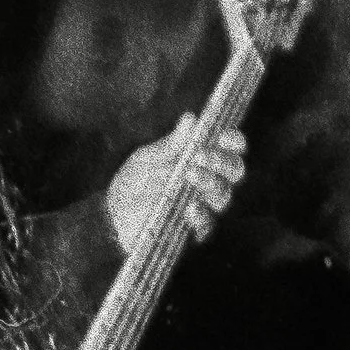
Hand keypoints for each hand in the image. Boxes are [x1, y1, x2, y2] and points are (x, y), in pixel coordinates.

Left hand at [106, 117, 247, 258]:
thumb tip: (191, 119)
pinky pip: (207, 224)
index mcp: (201, 160)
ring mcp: (203, 207)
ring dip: (209, 181)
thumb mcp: (148, 159)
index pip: (230, 149)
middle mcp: (208, 183)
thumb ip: (171, 144)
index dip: (233, 141)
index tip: (224, 135)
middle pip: (234, 171)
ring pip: (223, 195)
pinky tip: (189, 206)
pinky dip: (200, 214)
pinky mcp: (193, 231)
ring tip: (188, 174)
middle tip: (200, 155)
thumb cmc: (134, 183)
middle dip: (222, 161)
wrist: (115, 215)